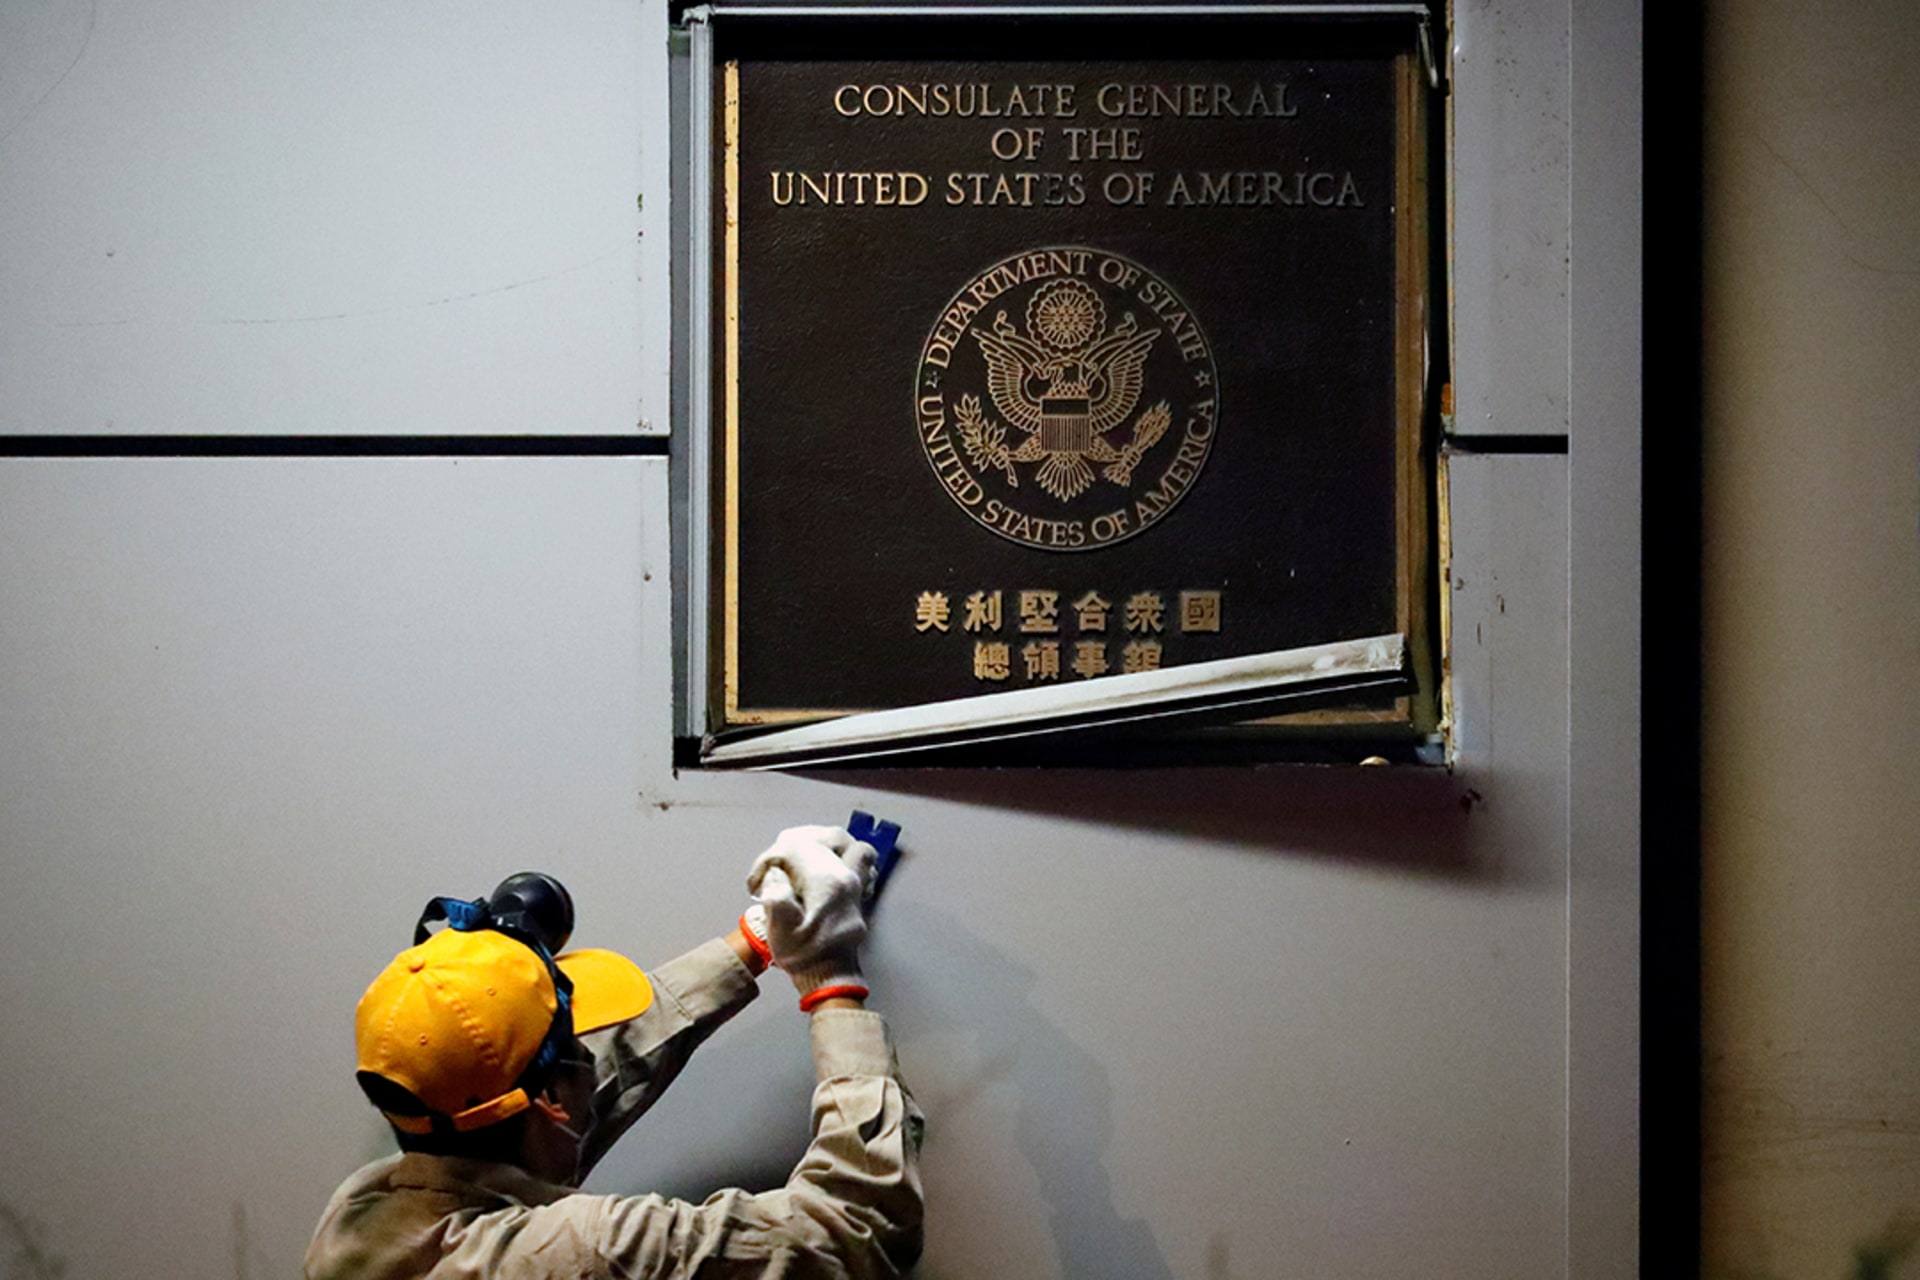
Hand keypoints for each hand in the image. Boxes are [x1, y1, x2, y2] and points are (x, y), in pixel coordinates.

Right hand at [746, 826, 876, 1009]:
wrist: (831, 977)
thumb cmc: (806, 956)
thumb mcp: (781, 930)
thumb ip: (776, 897)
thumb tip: (776, 875)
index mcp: (826, 881)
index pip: (797, 847)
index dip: (771, 858)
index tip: (759, 879)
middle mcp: (846, 877)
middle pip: (829, 836)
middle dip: (799, 840)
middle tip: (780, 857)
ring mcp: (855, 884)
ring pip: (852, 845)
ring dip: (828, 843)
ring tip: (805, 854)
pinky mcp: (857, 895)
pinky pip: (859, 861)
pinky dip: (843, 857)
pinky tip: (827, 869)